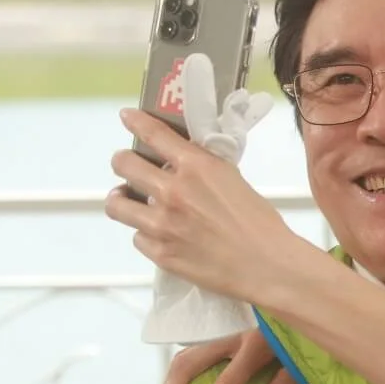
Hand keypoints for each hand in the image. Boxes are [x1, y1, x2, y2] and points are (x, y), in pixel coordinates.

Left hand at [107, 108, 306, 305]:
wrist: (267, 265)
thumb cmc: (260, 222)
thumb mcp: (232, 179)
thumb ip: (202, 168)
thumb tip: (182, 163)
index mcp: (195, 167)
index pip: (153, 134)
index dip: (135, 122)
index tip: (127, 118)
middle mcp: (171, 191)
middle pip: (123, 165)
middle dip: (123, 162)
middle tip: (130, 168)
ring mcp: (162, 224)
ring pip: (117, 205)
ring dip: (122, 200)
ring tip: (129, 203)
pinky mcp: (160, 253)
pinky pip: (137, 237)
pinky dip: (146, 234)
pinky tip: (160, 235)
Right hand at [152, 329, 303, 383]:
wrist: (306, 298)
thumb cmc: (306, 333)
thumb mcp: (305, 358)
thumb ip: (289, 382)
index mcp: (256, 345)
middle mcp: (233, 336)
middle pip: (189, 365)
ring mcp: (225, 330)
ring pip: (186, 354)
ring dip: (169, 382)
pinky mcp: (225, 327)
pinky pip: (196, 347)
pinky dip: (183, 368)